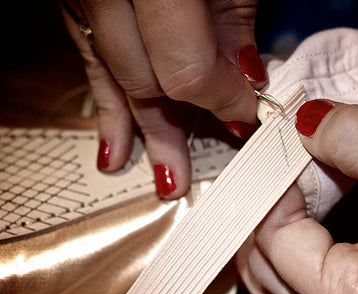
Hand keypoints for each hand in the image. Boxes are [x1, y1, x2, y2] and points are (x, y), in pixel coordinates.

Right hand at [59, 0, 265, 197]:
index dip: (222, 99)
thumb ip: (234, 27)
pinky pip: (94, 68)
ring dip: (147, 133)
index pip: (187, 71)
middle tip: (209, 156)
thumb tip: (247, 84)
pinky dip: (110, 109)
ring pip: (119, 82)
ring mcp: (86, 2)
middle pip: (146, 84)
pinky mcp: (77, 10)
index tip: (245, 112)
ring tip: (167, 178)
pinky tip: (112, 153)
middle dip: (183, 124)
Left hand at [237, 100, 357, 293]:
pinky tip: (306, 210)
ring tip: (295, 185)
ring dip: (274, 227)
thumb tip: (305, 121)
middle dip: (268, 208)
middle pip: (264, 266)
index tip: (284, 151)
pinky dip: (291, 241)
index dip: (272, 190)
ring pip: (274, 277)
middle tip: (286, 165)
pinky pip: (295, 279)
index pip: (275, 244)